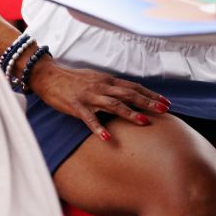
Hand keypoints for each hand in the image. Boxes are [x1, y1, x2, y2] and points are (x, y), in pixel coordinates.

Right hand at [28, 62, 170, 141]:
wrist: (50, 76)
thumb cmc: (74, 80)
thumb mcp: (96, 79)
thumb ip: (111, 87)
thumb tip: (128, 94)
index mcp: (108, 81)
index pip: (134, 87)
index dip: (150, 94)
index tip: (166, 102)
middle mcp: (102, 87)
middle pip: (129, 95)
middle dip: (148, 102)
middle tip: (164, 110)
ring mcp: (90, 97)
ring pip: (114, 105)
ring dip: (130, 113)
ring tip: (145, 122)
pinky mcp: (77, 106)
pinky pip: (90, 119)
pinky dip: (99, 128)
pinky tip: (108, 138)